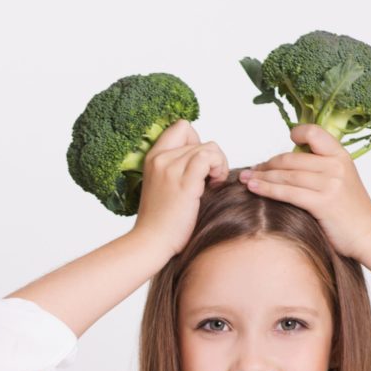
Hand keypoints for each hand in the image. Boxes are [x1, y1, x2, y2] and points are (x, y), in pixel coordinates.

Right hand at [131, 119, 230, 257]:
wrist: (151, 242)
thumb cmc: (161, 221)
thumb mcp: (162, 185)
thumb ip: (177, 168)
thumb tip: (205, 159)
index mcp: (153, 157)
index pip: (181, 127)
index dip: (196, 142)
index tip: (197, 164)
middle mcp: (160, 158)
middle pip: (198, 138)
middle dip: (210, 157)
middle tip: (209, 179)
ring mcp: (171, 169)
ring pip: (208, 147)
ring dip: (218, 163)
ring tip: (213, 183)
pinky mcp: (184, 182)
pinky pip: (209, 157)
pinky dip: (219, 168)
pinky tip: (215, 184)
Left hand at [237, 123, 370, 262]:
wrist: (370, 235)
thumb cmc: (352, 212)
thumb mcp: (343, 181)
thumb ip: (322, 168)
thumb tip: (289, 163)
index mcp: (341, 156)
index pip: (315, 132)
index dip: (297, 132)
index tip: (285, 139)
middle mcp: (336, 165)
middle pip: (291, 158)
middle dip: (267, 164)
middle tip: (251, 170)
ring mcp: (330, 183)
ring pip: (286, 175)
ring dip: (261, 177)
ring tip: (245, 179)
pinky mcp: (322, 202)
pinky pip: (287, 192)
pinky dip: (267, 189)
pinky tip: (254, 188)